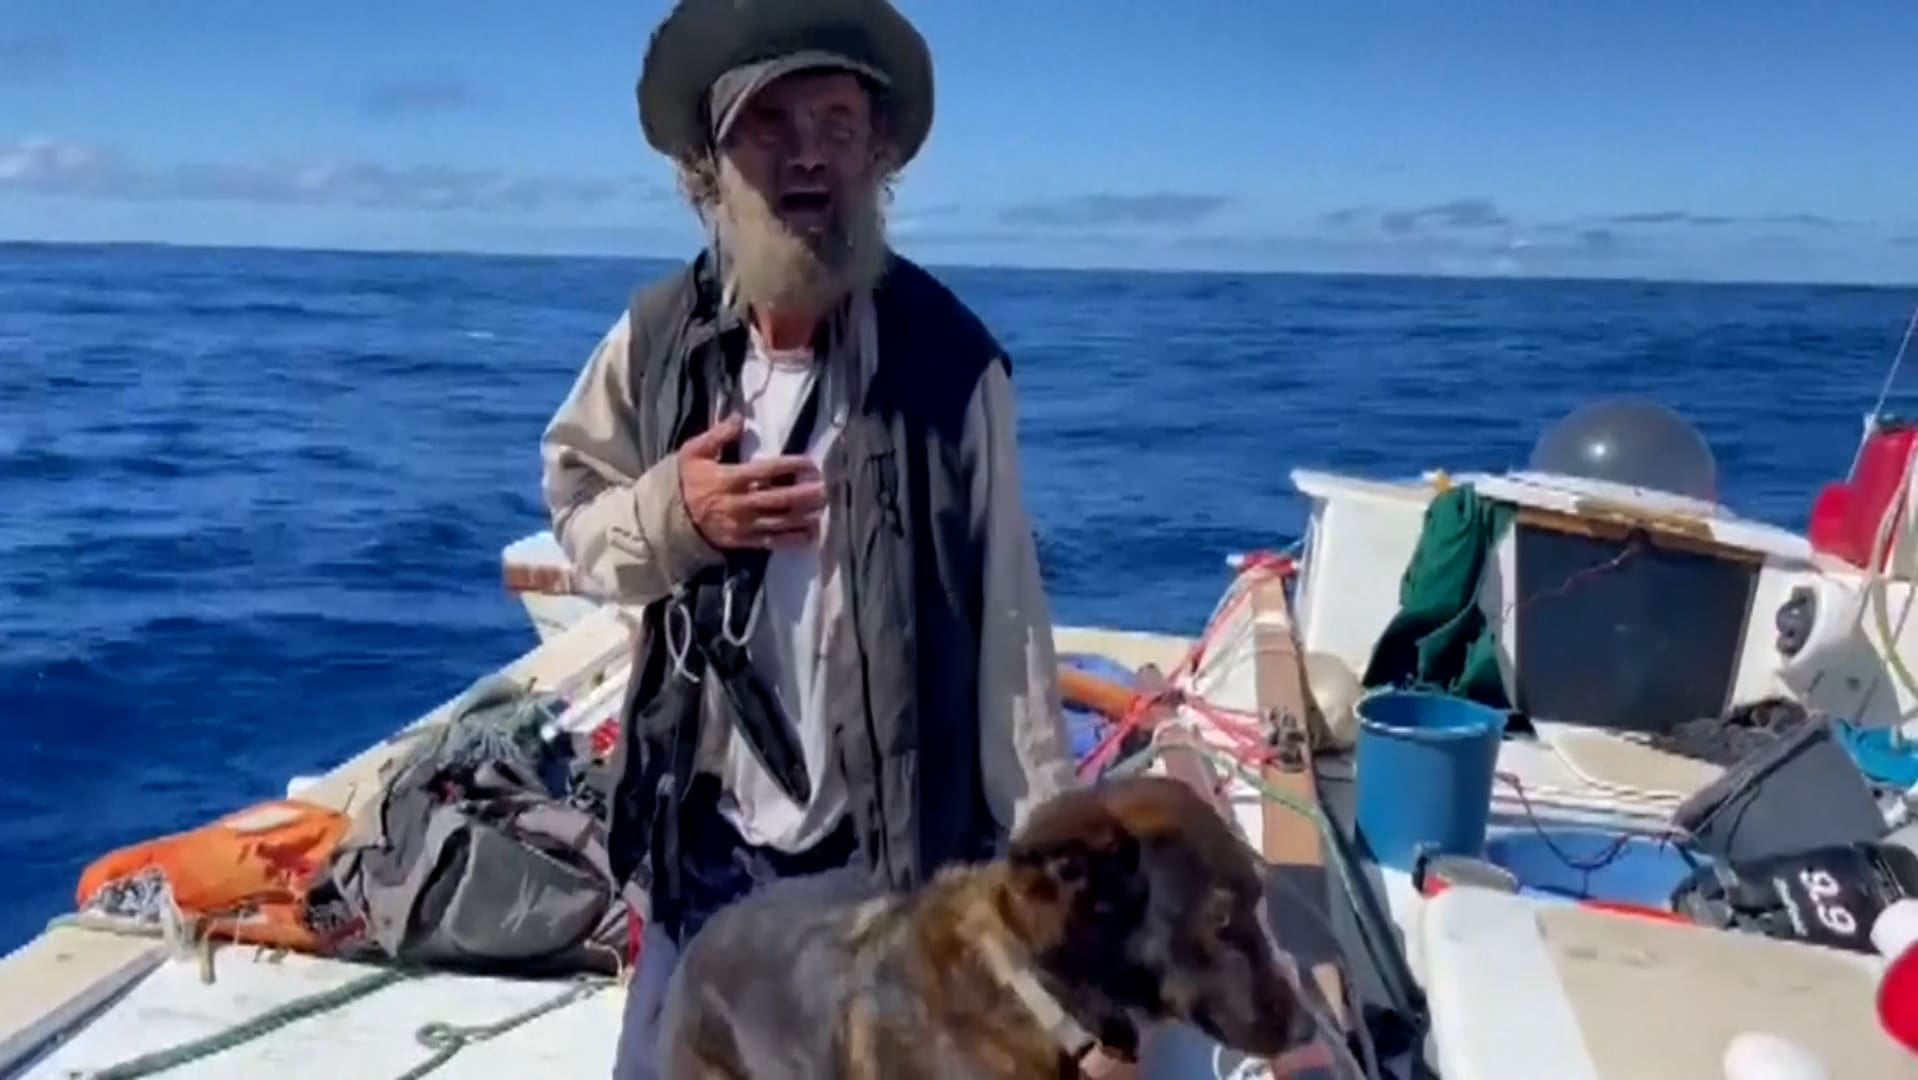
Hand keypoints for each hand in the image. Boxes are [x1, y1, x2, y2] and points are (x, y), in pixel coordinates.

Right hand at [678, 413, 826, 550]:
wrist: (670, 517)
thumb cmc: (687, 480)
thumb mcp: (693, 452)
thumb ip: (717, 435)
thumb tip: (740, 418)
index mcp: (728, 479)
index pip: (766, 471)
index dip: (791, 466)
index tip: (810, 463)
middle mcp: (738, 503)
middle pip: (777, 499)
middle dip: (803, 494)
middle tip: (824, 489)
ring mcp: (742, 525)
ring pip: (778, 522)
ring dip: (803, 516)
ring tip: (822, 510)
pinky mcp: (743, 541)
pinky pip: (771, 542)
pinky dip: (792, 540)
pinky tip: (810, 536)